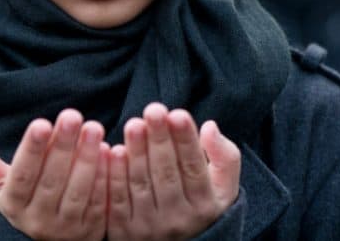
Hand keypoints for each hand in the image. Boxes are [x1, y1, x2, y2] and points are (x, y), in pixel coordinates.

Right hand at [0, 109, 110, 240]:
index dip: (32, 150)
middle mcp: (38, 220)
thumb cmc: (21, 196)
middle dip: (63, 146)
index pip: (22, 175)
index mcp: (13, 204)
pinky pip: (100, 202)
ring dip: (87, 158)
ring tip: (93, 128)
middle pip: (52, 181)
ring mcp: (66, 228)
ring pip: (78, 191)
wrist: (47, 238)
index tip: (41, 123)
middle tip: (72, 115)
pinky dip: (105, 176)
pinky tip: (110, 151)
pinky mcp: (91, 229)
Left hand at [107, 103, 240, 240]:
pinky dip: (115, 175)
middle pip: (167, 174)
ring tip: (134, 124)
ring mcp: (150, 227)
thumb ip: (225, 157)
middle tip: (154, 110)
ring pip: (141, 184)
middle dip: (160, 140)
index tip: (178, 114)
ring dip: (137, 152)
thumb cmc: (201, 206)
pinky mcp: (123, 231)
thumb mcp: (224, 188)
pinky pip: (117, 199)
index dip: (186, 141)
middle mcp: (178, 219)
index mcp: (205, 206)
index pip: (194, 168)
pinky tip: (114, 150)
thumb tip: (209, 126)